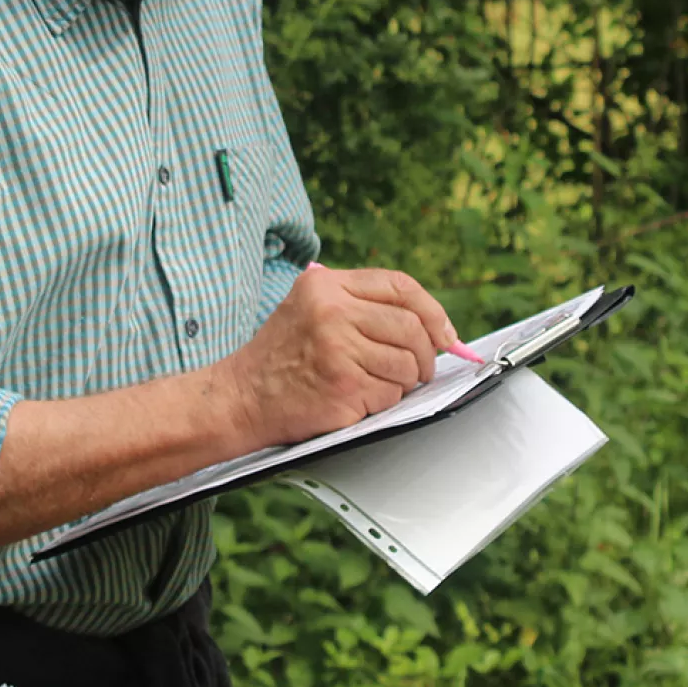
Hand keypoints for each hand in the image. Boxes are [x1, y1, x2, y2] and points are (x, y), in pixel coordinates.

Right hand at [216, 264, 457, 450]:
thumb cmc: (280, 356)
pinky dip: (384, 401)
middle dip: (426, 354)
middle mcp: (332, 312)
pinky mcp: (343, 386)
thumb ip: (359, 304)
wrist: (242, 396)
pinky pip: (390, 394)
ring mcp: (338, 350)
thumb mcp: (309, 307)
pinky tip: (359, 399)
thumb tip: (428, 323)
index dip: (432, 310)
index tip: (445, 333)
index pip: (400, 286)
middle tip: (421, 369)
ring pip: (406, 364)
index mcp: (325, 286)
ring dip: (404, 380)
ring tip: (380, 383)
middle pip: (411, 327)